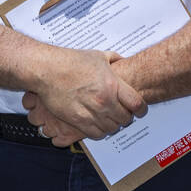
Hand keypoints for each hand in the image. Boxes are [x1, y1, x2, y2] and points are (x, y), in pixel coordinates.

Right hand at [23, 49, 146, 141]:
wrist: (48, 70)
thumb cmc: (72, 61)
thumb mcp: (99, 56)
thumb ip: (114, 59)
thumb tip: (123, 60)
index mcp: (113, 84)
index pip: (137, 103)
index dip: (141, 109)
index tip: (140, 110)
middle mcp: (104, 100)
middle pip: (125, 118)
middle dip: (127, 117)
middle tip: (124, 114)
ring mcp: (91, 112)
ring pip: (111, 128)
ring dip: (113, 125)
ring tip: (111, 120)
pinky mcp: (77, 121)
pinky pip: (95, 134)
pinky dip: (100, 132)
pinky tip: (99, 125)